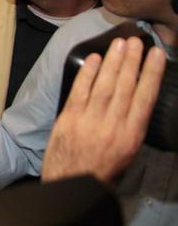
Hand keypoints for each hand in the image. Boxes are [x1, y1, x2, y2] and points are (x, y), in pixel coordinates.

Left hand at [42, 37, 165, 182]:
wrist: (70, 184)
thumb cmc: (102, 170)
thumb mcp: (128, 153)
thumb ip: (132, 127)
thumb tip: (136, 99)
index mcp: (131, 136)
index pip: (145, 98)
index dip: (152, 73)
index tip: (157, 55)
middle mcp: (112, 126)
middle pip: (124, 87)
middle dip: (131, 61)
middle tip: (136, 41)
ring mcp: (88, 121)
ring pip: (103, 85)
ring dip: (112, 62)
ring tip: (119, 43)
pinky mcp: (68, 119)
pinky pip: (79, 91)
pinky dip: (87, 73)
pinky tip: (94, 58)